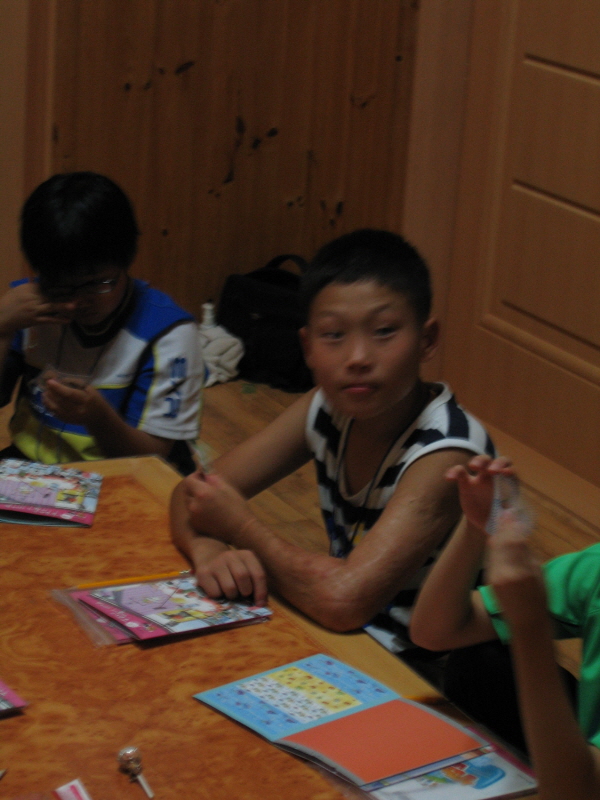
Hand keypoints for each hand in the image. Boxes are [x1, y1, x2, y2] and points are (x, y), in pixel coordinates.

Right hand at [0, 281, 74, 335]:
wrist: (1, 318)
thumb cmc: (8, 303)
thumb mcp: (17, 291)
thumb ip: (29, 286)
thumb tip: (40, 279)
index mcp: (27, 289)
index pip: (44, 285)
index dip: (57, 284)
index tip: (69, 283)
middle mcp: (31, 298)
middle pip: (50, 295)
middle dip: (63, 294)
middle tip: (77, 293)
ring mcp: (34, 310)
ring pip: (51, 307)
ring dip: (63, 306)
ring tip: (74, 305)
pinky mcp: (35, 320)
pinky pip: (49, 320)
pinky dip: (58, 320)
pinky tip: (68, 320)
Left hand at [43, 379, 103, 424]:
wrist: (98, 417)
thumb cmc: (94, 399)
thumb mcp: (89, 388)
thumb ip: (75, 383)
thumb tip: (59, 380)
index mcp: (85, 400)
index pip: (70, 394)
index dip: (58, 388)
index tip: (49, 381)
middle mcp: (78, 410)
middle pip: (61, 401)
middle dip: (51, 392)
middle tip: (46, 385)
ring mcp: (72, 417)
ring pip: (55, 409)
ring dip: (47, 400)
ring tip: (44, 392)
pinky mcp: (67, 421)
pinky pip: (55, 414)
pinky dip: (48, 407)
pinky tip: (46, 401)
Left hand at [183, 469, 253, 543]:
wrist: (241, 530)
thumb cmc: (237, 506)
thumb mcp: (227, 487)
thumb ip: (212, 477)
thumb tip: (204, 472)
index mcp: (202, 493)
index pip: (188, 480)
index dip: (195, 477)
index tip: (202, 477)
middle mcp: (194, 504)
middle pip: (186, 491)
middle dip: (194, 487)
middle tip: (206, 488)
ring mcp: (193, 516)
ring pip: (189, 502)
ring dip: (195, 499)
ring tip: (209, 501)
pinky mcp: (195, 525)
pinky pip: (192, 513)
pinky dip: (197, 510)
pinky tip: (210, 512)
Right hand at [195, 549, 267, 605]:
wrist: (209, 557)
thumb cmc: (233, 570)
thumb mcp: (247, 570)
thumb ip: (255, 584)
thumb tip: (261, 603)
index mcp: (246, 555)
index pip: (258, 574)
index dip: (261, 591)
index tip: (260, 604)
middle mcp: (231, 556)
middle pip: (243, 577)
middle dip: (245, 591)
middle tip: (242, 594)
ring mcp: (216, 564)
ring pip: (229, 587)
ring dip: (232, 595)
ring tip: (230, 592)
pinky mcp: (203, 573)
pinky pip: (215, 593)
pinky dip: (219, 596)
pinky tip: (218, 589)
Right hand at [446, 455, 514, 531]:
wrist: (487, 522)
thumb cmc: (502, 519)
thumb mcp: (510, 519)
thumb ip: (511, 517)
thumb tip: (512, 519)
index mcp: (508, 484)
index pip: (510, 470)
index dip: (508, 469)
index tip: (505, 474)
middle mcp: (496, 478)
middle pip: (497, 461)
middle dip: (494, 463)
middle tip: (490, 471)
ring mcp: (480, 478)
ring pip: (481, 461)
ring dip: (478, 461)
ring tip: (472, 466)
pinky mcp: (466, 482)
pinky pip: (459, 472)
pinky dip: (454, 472)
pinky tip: (449, 478)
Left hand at [485, 509, 547, 631]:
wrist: (526, 621)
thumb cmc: (539, 597)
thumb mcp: (539, 573)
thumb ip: (527, 553)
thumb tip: (519, 533)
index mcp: (522, 571)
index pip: (514, 542)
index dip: (510, 525)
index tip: (509, 513)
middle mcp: (505, 573)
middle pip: (500, 542)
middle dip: (501, 527)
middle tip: (502, 513)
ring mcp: (494, 577)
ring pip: (493, 549)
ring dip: (496, 534)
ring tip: (498, 522)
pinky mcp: (488, 580)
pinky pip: (491, 558)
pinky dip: (494, 546)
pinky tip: (496, 539)